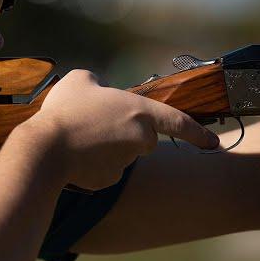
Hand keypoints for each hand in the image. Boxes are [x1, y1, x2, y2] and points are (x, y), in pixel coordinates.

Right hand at [28, 69, 219, 190]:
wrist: (46, 149)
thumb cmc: (66, 110)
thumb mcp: (80, 79)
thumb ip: (98, 82)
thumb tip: (99, 89)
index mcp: (140, 112)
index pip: (178, 122)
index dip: (198, 133)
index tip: (213, 144)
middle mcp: (140, 139)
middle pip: (141, 137)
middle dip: (123, 132)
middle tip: (92, 123)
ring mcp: (125, 163)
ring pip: (120, 154)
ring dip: (105, 147)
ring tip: (77, 137)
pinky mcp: (108, 181)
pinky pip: (105, 171)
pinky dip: (93, 165)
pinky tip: (75, 156)